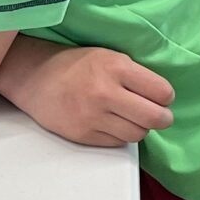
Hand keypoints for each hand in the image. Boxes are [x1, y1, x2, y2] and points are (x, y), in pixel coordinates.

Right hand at [8, 43, 173, 148]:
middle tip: (157, 115)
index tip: (159, 97)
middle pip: (155, 118)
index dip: (165, 96)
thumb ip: (135, 75)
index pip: (162, 92)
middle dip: (162, 118)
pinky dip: (119, 135)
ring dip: (139, 128)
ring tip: (129, 118)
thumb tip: (162, 100)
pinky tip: (111, 123)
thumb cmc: (76, 65)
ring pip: (137, 134)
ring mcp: (92, 116)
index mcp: (115, 67)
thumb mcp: (108, 56)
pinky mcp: (82, 134)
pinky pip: (116, 143)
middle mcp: (105, 92)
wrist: (34, 77)